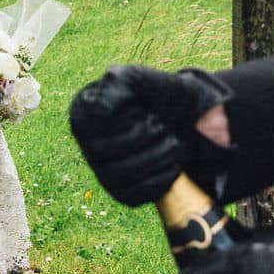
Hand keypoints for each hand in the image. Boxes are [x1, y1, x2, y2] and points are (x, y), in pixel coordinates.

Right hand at [68, 65, 231, 205]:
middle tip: (162, 125)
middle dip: (143, 137)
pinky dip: (159, 180)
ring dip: (154, 158)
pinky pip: (132, 195)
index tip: (144, 109)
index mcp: (84, 110)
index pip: (96, 118)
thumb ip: (123, 81)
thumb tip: (101, 110)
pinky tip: (173, 164)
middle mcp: (86, 142)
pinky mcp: (120, 192)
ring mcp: (101, 170)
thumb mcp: (146, 78)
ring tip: (172, 144)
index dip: (126, 115)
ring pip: (116, 175)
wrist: (189, 123)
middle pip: (100, 150)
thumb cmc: (162, 96)